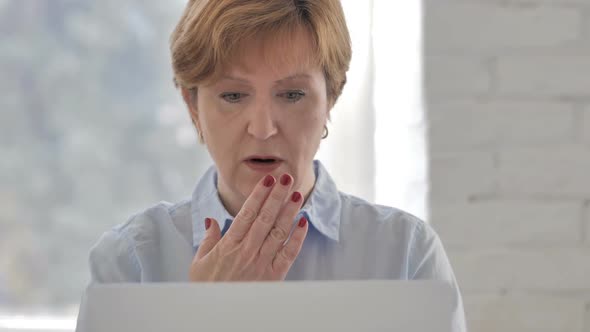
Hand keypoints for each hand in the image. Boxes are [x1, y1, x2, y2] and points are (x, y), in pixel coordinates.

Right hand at [189, 173, 308, 280]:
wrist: (217, 317)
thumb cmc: (207, 289)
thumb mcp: (199, 263)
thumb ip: (208, 240)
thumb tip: (212, 220)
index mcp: (229, 245)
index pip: (247, 214)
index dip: (259, 195)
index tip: (267, 180)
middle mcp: (247, 251)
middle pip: (265, 218)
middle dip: (277, 196)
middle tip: (286, 178)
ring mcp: (261, 263)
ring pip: (278, 232)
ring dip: (288, 212)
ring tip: (296, 194)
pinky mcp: (273, 276)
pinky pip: (288, 254)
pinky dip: (297, 238)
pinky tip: (302, 223)